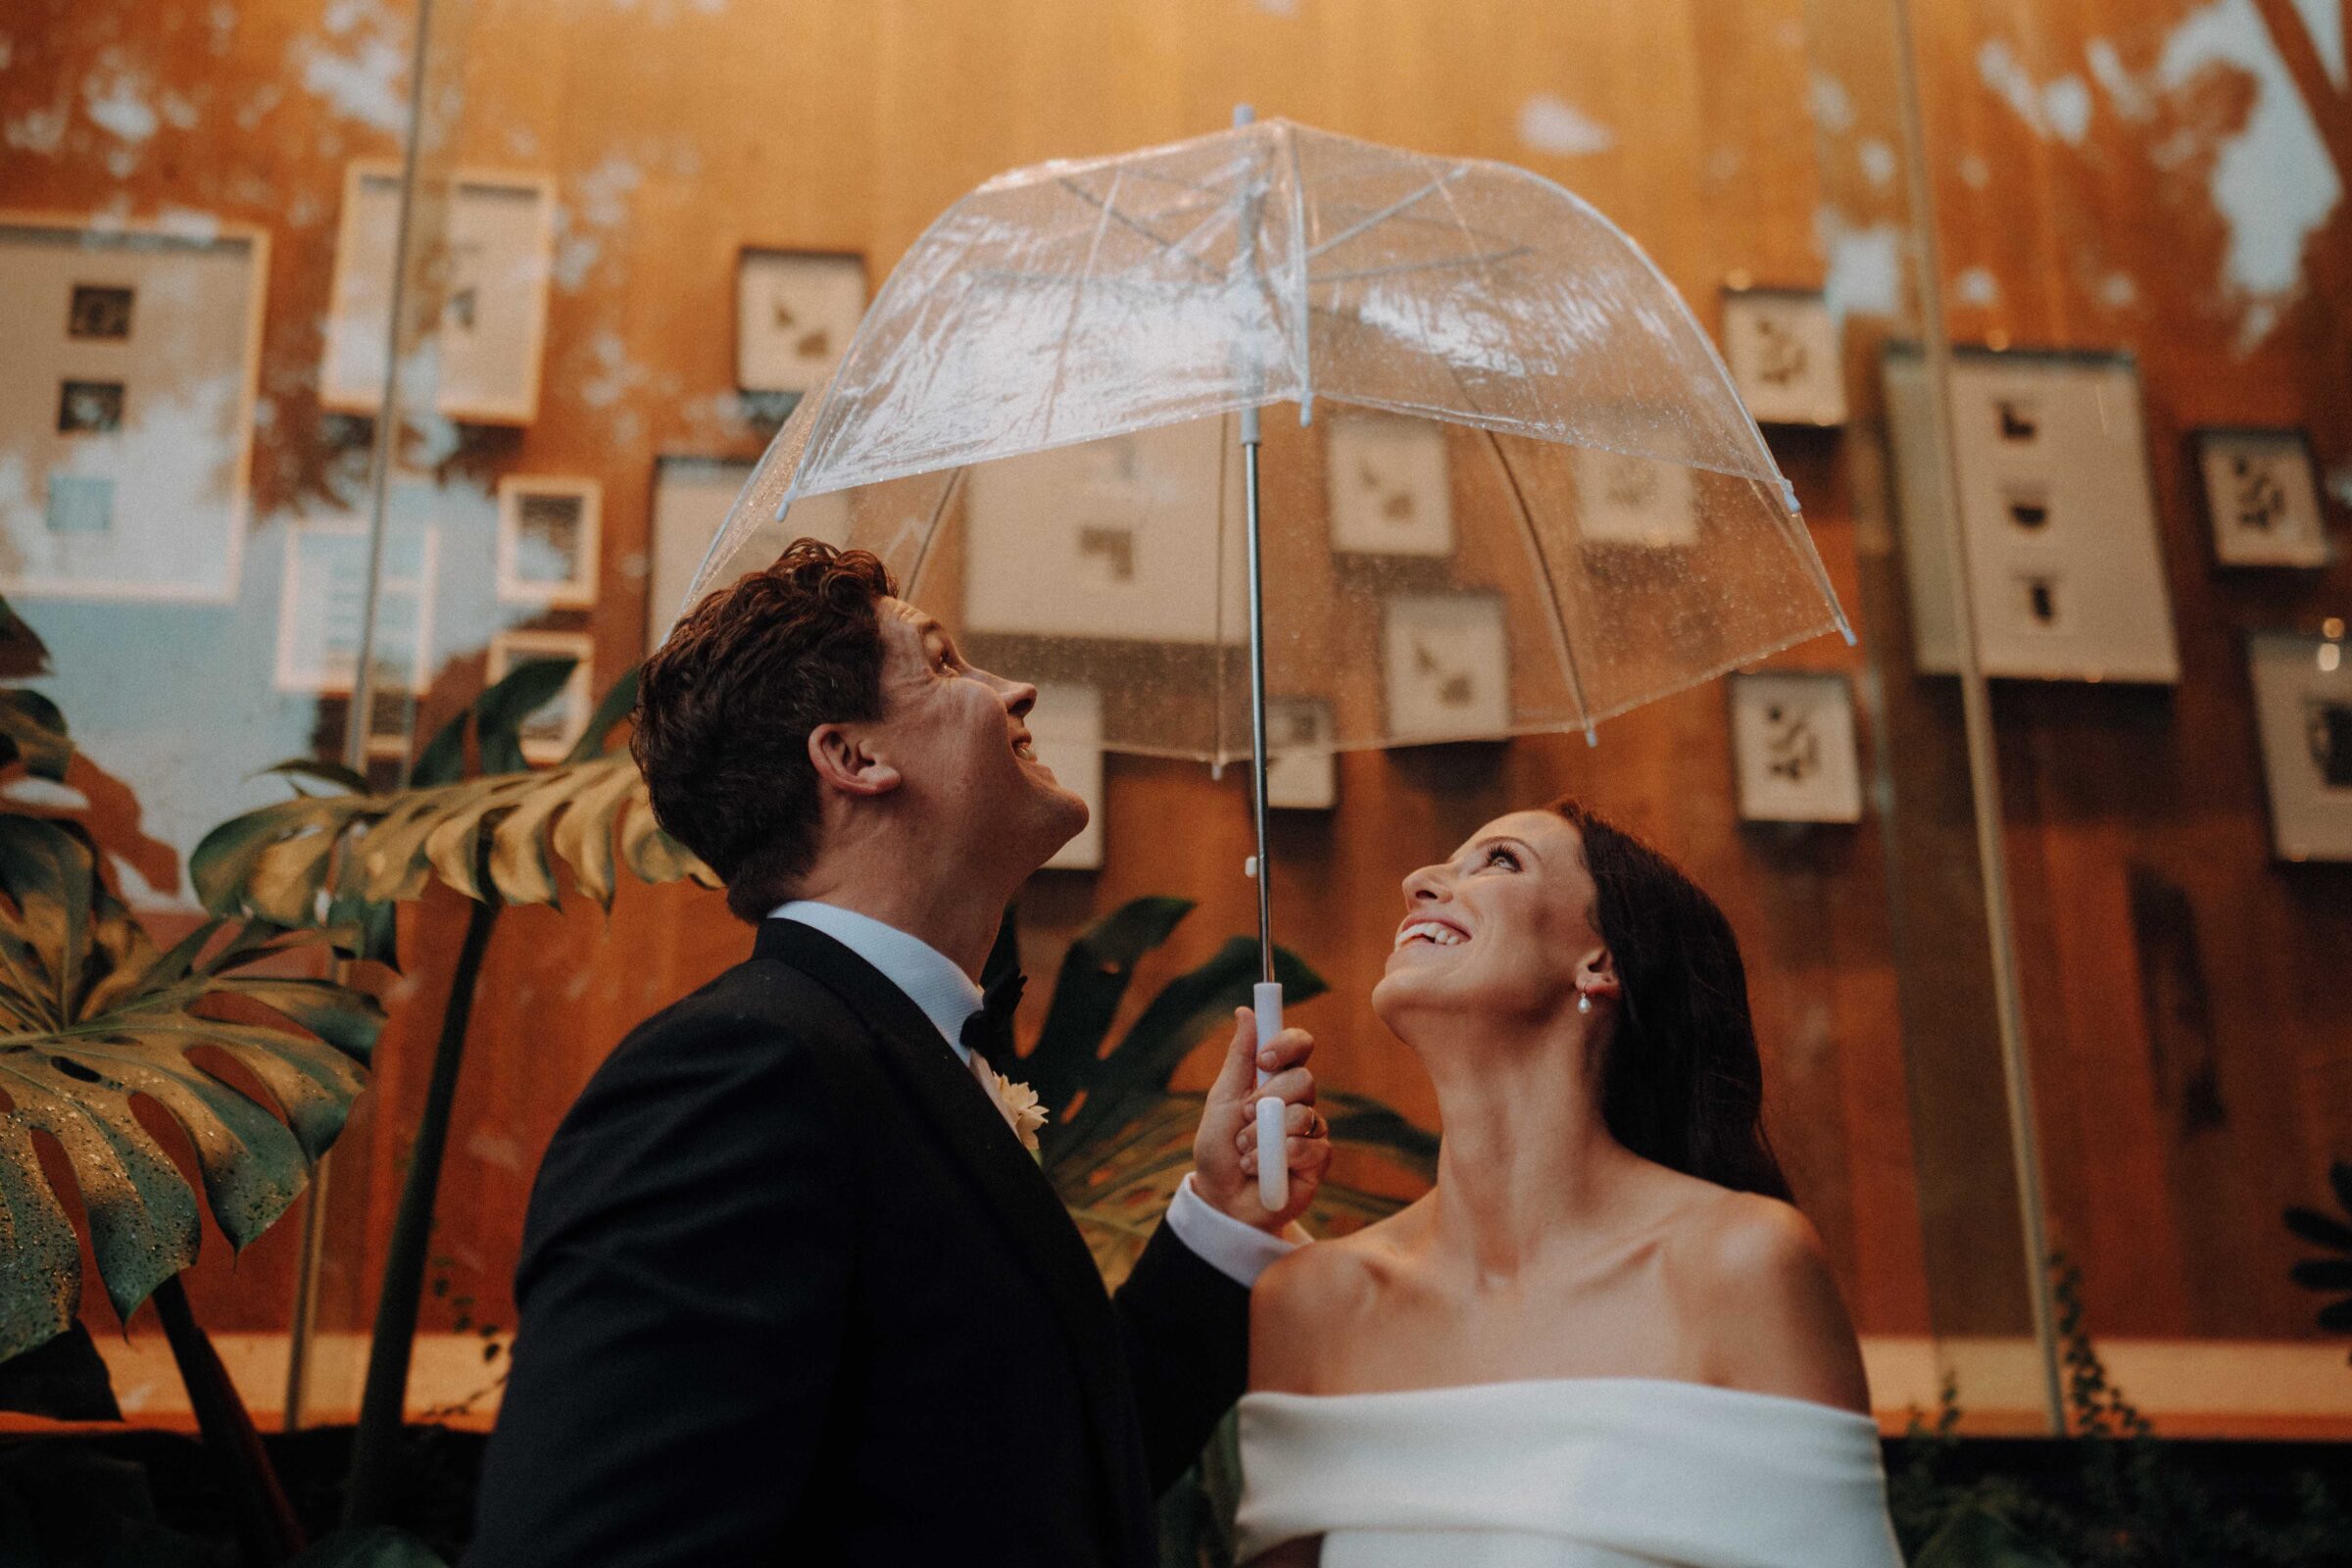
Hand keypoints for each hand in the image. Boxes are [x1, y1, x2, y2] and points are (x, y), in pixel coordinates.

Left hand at [1192, 1006, 1331, 1232]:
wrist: (1221, 1199)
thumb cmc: (1219, 1150)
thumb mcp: (1222, 1100)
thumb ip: (1239, 1058)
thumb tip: (1244, 1011)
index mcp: (1276, 1081)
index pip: (1300, 1046)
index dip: (1288, 1044)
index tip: (1264, 1059)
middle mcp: (1299, 1102)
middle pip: (1304, 1080)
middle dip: (1266, 1101)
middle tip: (1244, 1118)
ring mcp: (1311, 1131)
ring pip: (1304, 1116)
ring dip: (1263, 1136)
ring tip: (1245, 1152)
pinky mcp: (1318, 1162)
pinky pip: (1308, 1148)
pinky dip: (1275, 1159)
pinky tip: (1259, 1170)